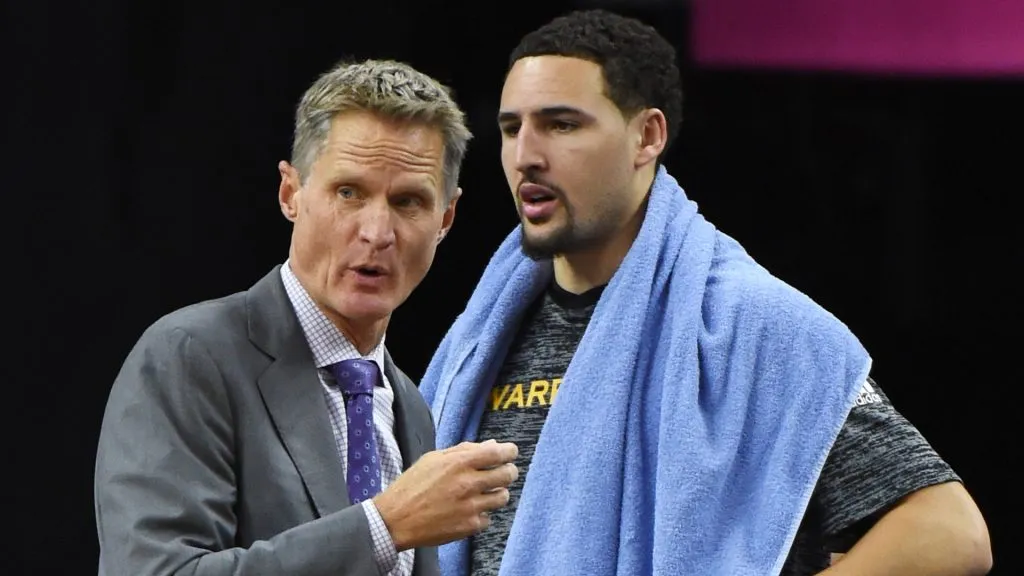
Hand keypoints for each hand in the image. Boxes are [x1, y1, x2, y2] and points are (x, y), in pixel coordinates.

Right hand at [373, 439, 518, 549]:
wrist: (396, 519)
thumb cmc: (412, 486)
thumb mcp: (433, 459)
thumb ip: (464, 450)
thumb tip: (492, 445)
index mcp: (459, 463)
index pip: (498, 453)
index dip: (510, 451)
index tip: (511, 452)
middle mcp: (468, 483)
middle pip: (507, 475)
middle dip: (509, 471)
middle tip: (504, 472)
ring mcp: (470, 506)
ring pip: (502, 497)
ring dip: (497, 492)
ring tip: (486, 492)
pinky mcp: (469, 526)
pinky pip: (488, 518)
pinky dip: (482, 513)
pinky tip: (469, 510)